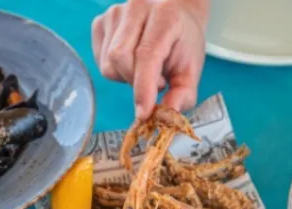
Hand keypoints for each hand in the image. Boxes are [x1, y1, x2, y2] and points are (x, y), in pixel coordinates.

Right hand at [92, 0, 208, 119]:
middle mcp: (136, 7)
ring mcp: (115, 13)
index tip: (144, 112)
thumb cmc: (182, 41)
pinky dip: (116, 71)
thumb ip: (184, 93)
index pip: (146, 55)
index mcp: (165, 15)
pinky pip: (99, 61)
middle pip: (120, 59)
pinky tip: (131, 62)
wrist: (175, 16)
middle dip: (136, 82)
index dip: (143, 87)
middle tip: (157, 81)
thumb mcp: (191, 68)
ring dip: (126, 77)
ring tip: (146, 69)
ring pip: (107, 64)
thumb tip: (167, 114)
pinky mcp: (100, 22)